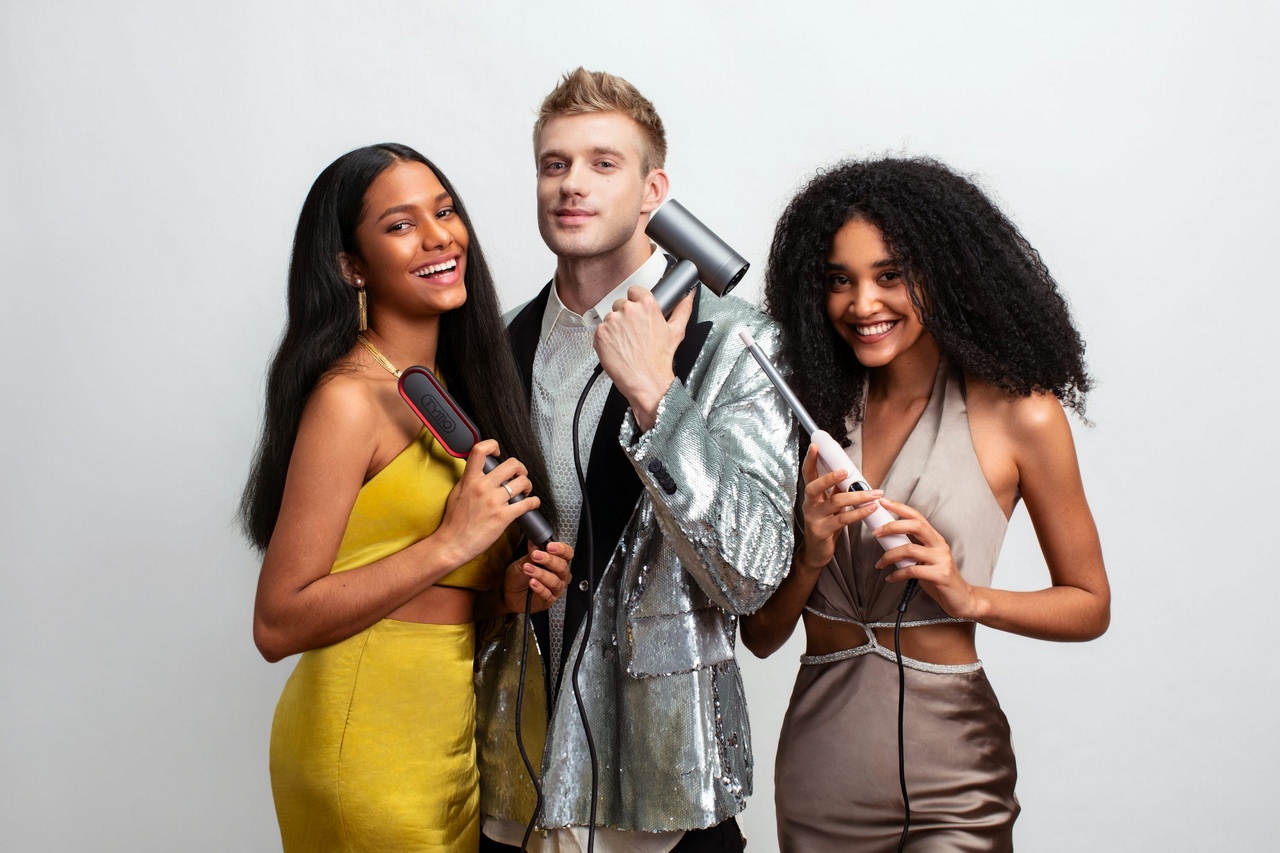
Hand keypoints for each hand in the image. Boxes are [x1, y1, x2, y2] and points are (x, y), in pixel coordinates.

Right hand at [437, 440, 535, 566]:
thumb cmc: (453, 523)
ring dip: (527, 485)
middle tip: (519, 474)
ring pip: (522, 482)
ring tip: (524, 490)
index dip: (492, 445)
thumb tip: (480, 473)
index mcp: (470, 480)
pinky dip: (533, 502)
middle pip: (511, 464)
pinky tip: (531, 503)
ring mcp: (494, 502)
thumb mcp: (457, 493)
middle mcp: (483, 487)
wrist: (452, 544)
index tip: (497, 452)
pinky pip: (527, 503)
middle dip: (520, 468)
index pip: (480, 451)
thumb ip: (469, 480)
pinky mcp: (503, 517)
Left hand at [503, 540, 573, 613]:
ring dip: (541, 574)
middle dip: (549, 560)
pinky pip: (547, 594)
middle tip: (535, 556)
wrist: (508, 593)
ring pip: (555, 581)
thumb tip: (535, 541)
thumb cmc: (518, 577)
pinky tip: (532, 582)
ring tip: (528, 569)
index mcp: (557, 563)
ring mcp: (555, 589)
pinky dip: (539, 587)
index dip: (561, 549)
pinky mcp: (548, 600)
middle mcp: (559, 576)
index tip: (549, 546)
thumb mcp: (523, 561)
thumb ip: (531, 553)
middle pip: (563, 567)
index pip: (567, 554)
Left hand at [593, 285, 693, 430]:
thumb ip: (683, 309)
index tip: (638, 313)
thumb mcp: (676, 332)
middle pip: (621, 304)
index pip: (635, 291)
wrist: (646, 381)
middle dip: (626, 316)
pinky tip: (617, 348)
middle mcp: (628, 309)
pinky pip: (600, 330)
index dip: (636, 301)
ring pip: (610, 317)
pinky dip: (606, 338)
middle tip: (633, 333)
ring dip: (615, 327)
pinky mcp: (600, 333)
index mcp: (647, 305)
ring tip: (626, 343)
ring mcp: (612, 321)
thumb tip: (689, 296)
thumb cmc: (660, 359)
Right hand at [797, 444, 883, 572]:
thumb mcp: (829, 506)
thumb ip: (836, 491)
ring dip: (857, 496)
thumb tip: (851, 476)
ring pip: (835, 502)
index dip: (810, 460)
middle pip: (814, 486)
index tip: (815, 446)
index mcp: (811, 496)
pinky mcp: (822, 531)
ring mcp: (814, 518)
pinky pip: (843, 519)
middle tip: (846, 471)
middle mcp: (809, 505)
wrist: (816, 553)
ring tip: (874, 493)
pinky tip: (871, 509)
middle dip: (830, 477)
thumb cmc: (825, 526)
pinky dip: (859, 512)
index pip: (808, 474)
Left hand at [873, 497, 977, 618]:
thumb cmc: (939, 578)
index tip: (883, 502)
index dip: (900, 507)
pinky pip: (913, 570)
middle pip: (916, 526)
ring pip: (910, 549)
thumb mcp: (925, 559)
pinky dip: (897, 574)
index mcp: (935, 539)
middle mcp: (940, 545)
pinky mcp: (941, 575)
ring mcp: (942, 559)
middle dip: (893, 526)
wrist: (961, 598)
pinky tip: (890, 578)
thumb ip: (911, 549)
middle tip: (876, 532)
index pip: (917, 517)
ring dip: (890, 555)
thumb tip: (887, 541)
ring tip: (880, 563)